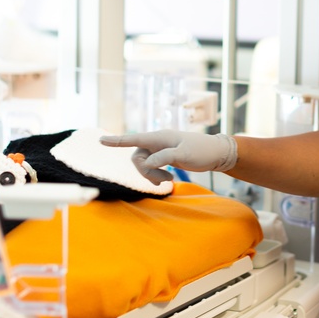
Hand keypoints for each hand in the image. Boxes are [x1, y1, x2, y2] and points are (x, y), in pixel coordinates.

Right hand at [100, 131, 237, 184]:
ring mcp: (161, 150)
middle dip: (145, 171)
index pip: (134, 138)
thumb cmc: (202, 151)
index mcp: (159, 137)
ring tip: (168, 180)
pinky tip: (168, 180)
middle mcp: (157, 142)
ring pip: (144, 164)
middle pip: (137, 157)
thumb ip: (164, 157)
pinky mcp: (165, 158)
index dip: (117, 141)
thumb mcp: (184, 154)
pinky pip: (151, 167)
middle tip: (163, 180)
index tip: (101, 140)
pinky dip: (156, 175)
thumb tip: (146, 163)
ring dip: (152, 175)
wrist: (216, 154)